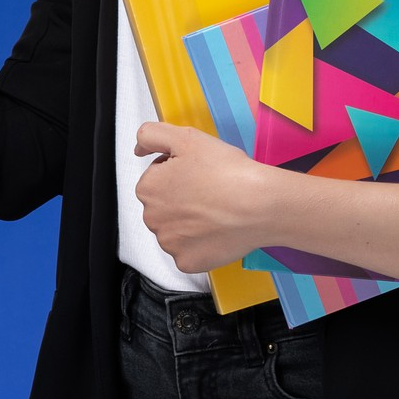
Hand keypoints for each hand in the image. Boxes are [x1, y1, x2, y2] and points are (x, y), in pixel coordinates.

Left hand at [132, 121, 275, 274]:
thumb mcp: (186, 137)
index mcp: (148, 188)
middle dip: (181, 197)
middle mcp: (152, 218)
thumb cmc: (227, 172)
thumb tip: (139, 148)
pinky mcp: (187, 262)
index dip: (179, 171)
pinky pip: (189, 251)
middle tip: (210, 190)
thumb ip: (152, 135)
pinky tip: (217, 229)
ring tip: (216, 210)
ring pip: (176, 229)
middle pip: (164, 204)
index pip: (157, 177)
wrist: (259, 205)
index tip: (199, 172)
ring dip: (190, 221)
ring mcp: (169, 244)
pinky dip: (201, 243)